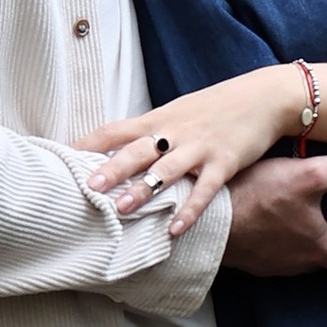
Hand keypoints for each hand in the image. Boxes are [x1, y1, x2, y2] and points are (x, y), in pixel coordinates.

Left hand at [79, 66, 301, 237]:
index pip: (115, 130)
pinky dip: (190, 210)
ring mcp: (199, 148)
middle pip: (136, 151)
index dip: (88, 143)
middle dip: (111, 169)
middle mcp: (175, 132)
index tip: (62, 158)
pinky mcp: (225, 162)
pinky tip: (175, 229)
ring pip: (165, 171)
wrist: (264, 97)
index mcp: (159, 119)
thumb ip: (151, 130)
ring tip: (123, 210)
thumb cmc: (217, 107)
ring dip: (144, 191)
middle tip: (88, 187)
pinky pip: (204, 190)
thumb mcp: (179, 111)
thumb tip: (118, 147)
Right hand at [223, 144, 326, 276]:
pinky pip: (269, 251)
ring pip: (295, 256)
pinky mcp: (247, 258)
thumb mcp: (307, 175)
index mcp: (317, 248)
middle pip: (324, 259)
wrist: (204, 218)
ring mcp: (269, 264)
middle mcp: (295, 264)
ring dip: (300, 238)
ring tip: (299, 212)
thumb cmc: (257, 198)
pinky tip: (267, 215)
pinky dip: (274, 237)